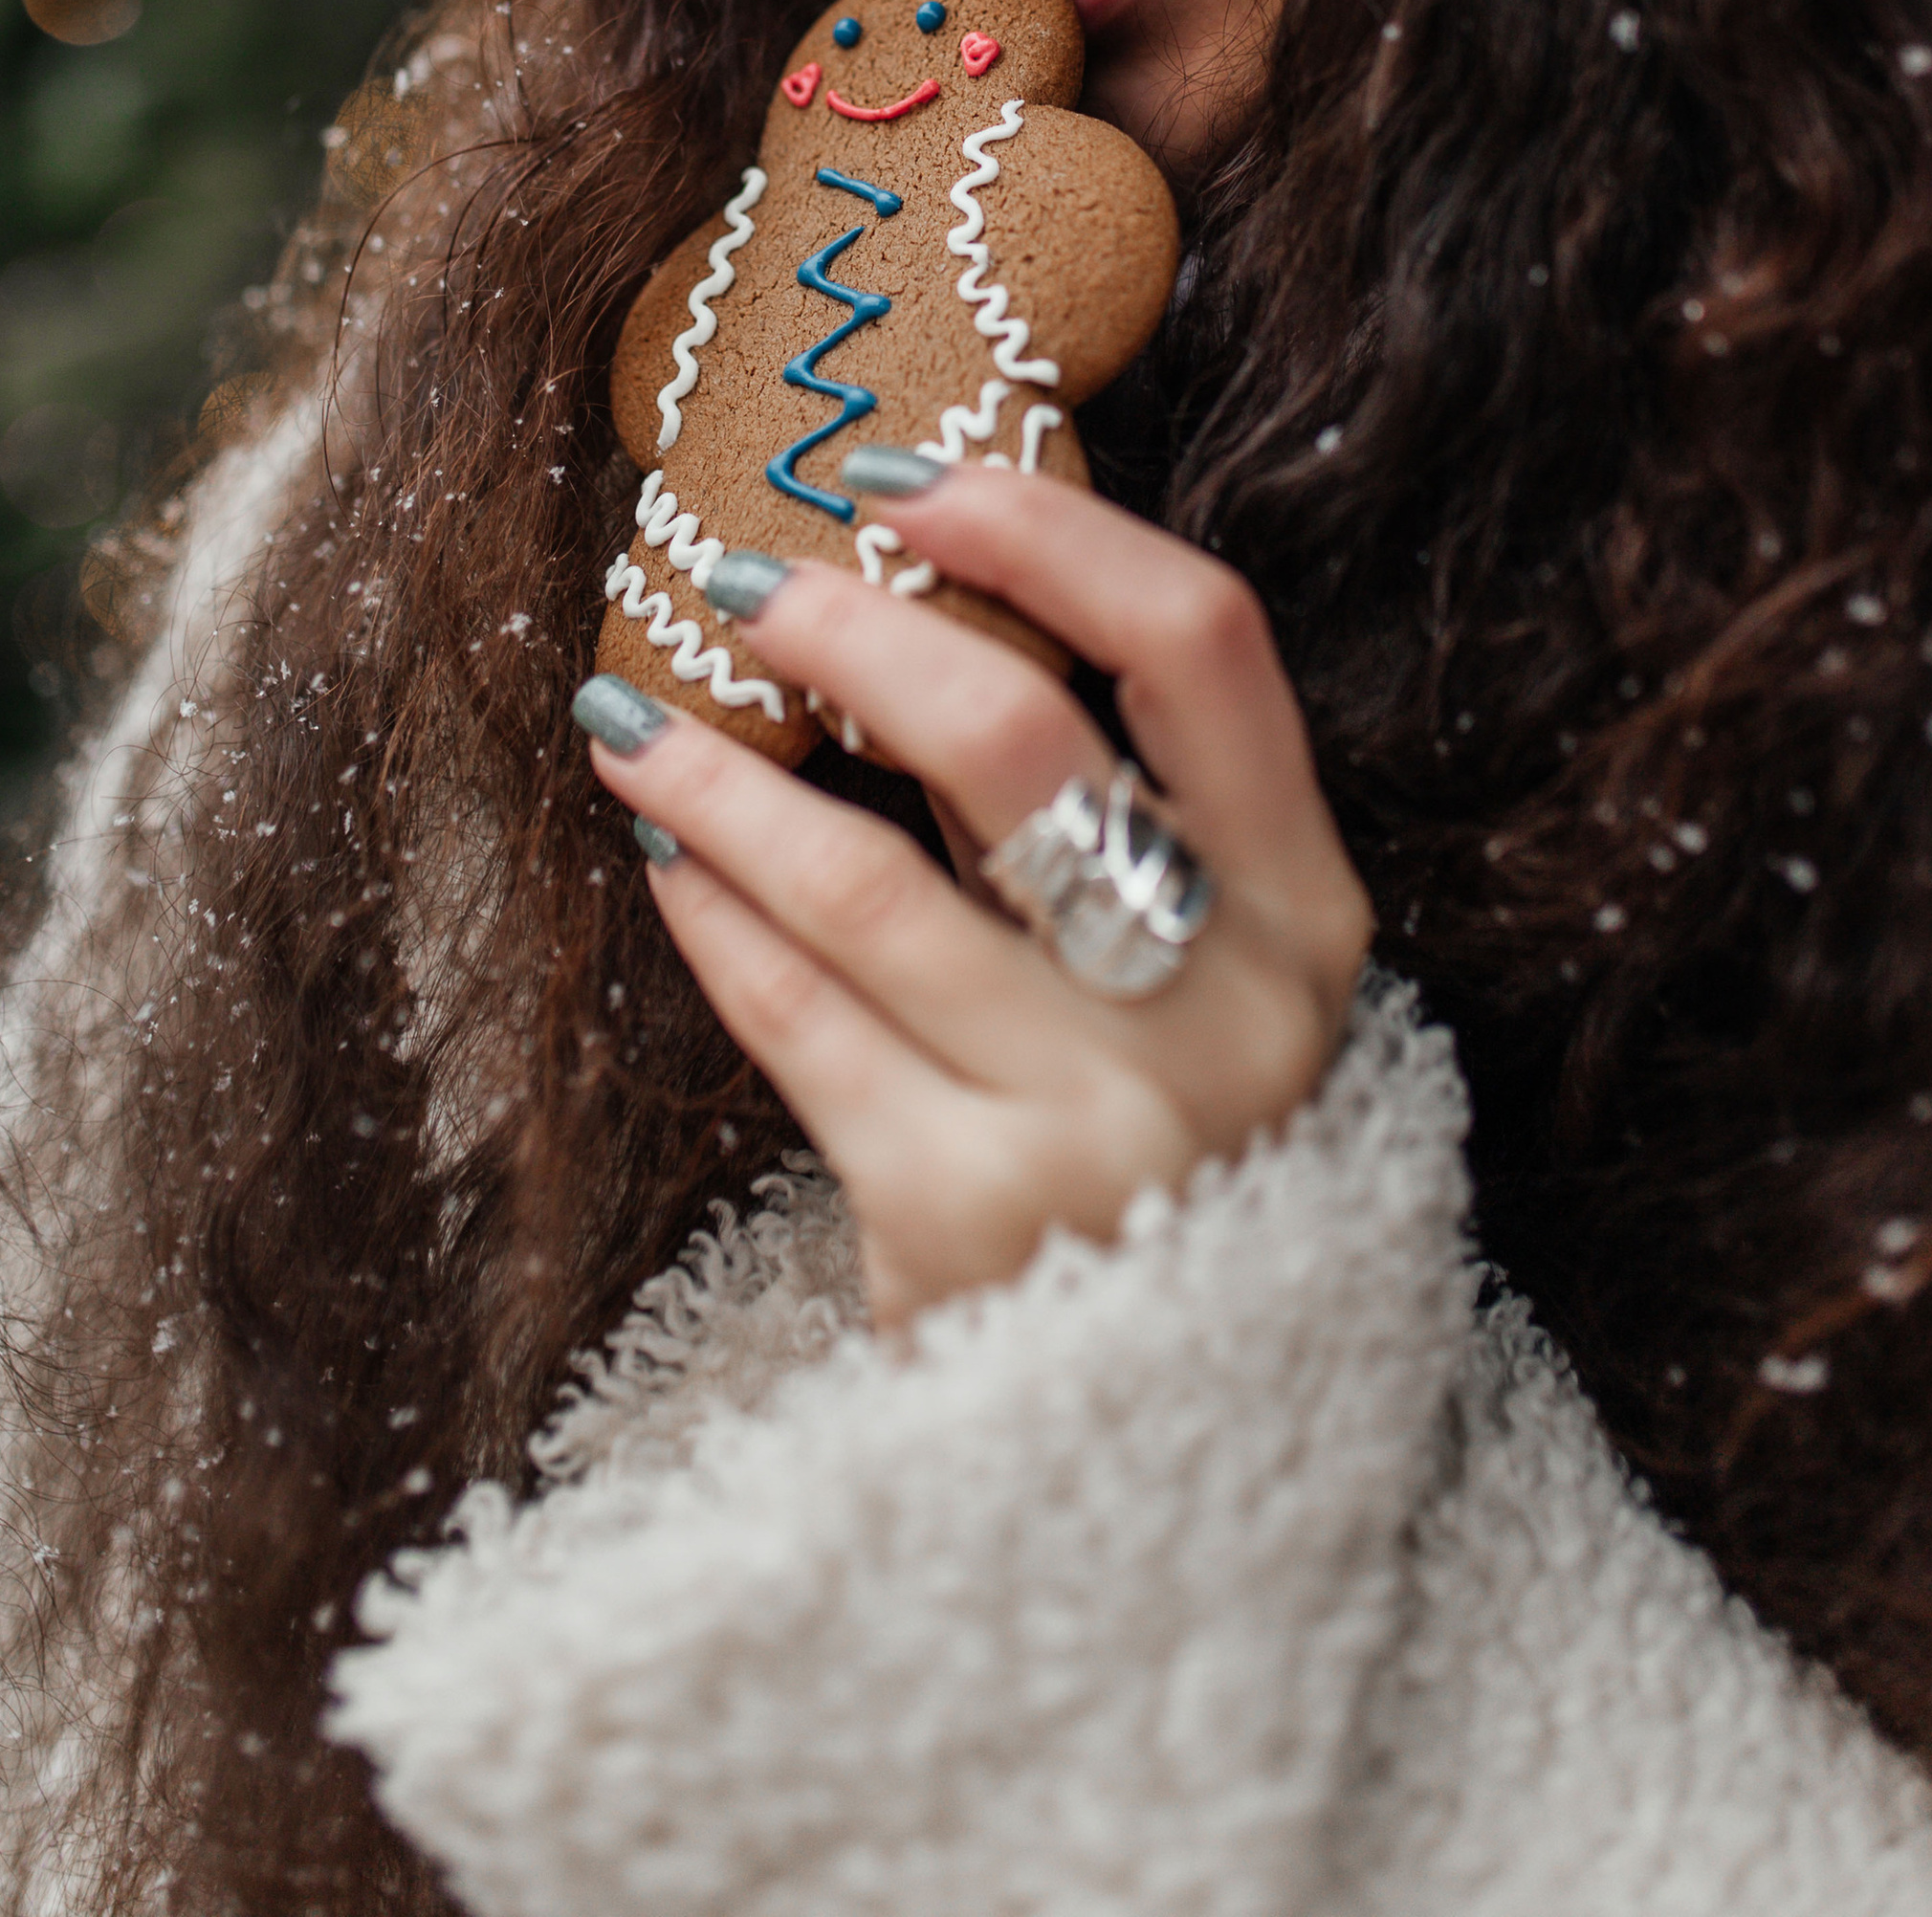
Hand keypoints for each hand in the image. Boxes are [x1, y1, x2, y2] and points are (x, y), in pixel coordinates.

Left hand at [580, 465, 1371, 1329]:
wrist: (1166, 1453)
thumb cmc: (1154, 1137)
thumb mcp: (1197, 973)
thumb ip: (1102, 809)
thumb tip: (909, 579)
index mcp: (1304, 907)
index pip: (1203, 642)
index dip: (1048, 532)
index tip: (908, 478)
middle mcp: (1225, 1006)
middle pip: (1017, 742)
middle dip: (850, 633)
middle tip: (741, 583)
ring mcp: (1100, 1121)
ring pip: (862, 883)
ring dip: (719, 776)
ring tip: (627, 714)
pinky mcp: (965, 1218)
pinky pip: (798, 1023)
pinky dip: (715, 920)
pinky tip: (666, 859)